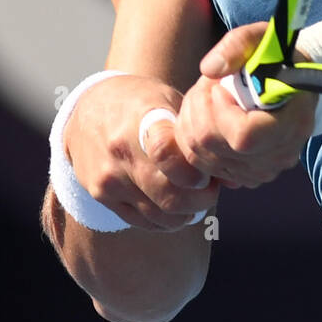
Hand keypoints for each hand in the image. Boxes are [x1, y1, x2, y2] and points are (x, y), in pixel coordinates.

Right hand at [63, 75, 217, 231]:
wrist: (87, 109)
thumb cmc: (139, 102)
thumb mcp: (167, 99)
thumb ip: (196, 134)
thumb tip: (233, 176)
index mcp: (141, 120)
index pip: (168, 154)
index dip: (195, 172)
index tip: (208, 172)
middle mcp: (121, 152)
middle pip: (170, 196)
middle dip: (202, 199)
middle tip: (212, 189)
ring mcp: (109, 178)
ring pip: (160, 215)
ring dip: (187, 213)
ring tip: (195, 197)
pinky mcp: (101, 196)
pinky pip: (142, 221)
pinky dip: (165, 220)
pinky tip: (176, 207)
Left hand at [155, 22, 316, 189]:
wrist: (295, 82)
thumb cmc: (279, 57)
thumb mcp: (262, 38)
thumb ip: (237, 45)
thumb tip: (209, 69)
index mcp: (292, 122)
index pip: (243, 137)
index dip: (221, 112)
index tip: (221, 87)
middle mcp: (279, 155)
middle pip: (216, 147)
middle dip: (199, 110)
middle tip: (208, 85)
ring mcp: (262, 170)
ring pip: (202, 157)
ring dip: (192, 122)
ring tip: (205, 97)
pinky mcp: (244, 175)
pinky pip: (202, 165)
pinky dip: (193, 138)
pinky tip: (205, 116)